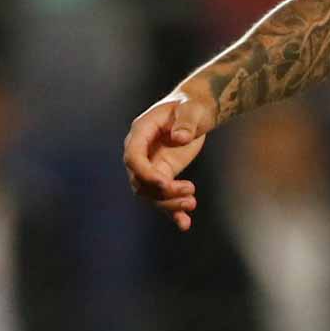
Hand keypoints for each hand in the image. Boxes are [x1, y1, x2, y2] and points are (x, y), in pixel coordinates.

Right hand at [123, 92, 215, 230]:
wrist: (196, 111)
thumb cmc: (192, 105)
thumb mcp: (192, 108)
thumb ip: (186, 121)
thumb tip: (179, 138)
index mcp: (141, 133)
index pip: (133, 157)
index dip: (145, 172)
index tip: (164, 183)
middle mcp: (141, 152)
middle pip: (140, 181)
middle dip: (162, 192)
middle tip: (189, 194)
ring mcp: (151, 166)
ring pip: (150, 193)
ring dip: (169, 204)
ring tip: (192, 204)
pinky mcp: (164, 175)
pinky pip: (163, 196)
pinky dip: (172, 211)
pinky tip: (184, 224)